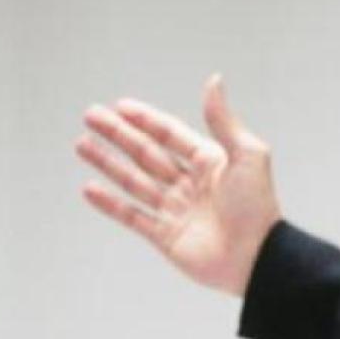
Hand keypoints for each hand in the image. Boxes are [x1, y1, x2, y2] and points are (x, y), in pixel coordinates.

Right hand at [75, 74, 282, 296]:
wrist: (257, 258)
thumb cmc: (257, 206)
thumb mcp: (247, 155)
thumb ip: (223, 120)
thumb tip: (214, 80)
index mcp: (210, 163)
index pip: (171, 134)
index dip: (146, 120)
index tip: (120, 106)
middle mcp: (191, 184)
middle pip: (147, 153)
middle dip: (119, 135)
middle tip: (90, 116)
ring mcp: (177, 211)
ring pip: (135, 182)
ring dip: (108, 163)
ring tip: (82, 144)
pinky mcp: (166, 237)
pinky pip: (133, 216)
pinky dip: (110, 204)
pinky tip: (89, 188)